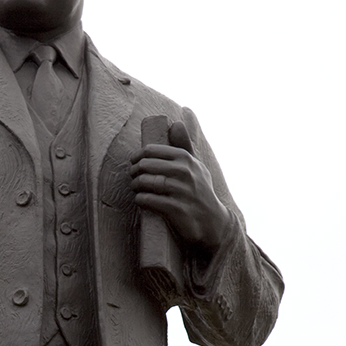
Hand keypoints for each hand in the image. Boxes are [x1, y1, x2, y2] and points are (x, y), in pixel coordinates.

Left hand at [130, 120, 231, 252]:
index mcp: (186, 158)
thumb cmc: (200, 191)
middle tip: (132, 177)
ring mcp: (180, 191)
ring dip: (135, 185)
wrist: (213, 222)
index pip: (151, 151)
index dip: (137, 156)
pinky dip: (140, 199)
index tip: (134, 163)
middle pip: (145, 165)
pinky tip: (140, 200)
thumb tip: (176, 123)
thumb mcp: (196, 166)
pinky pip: (148, 200)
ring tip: (135, 188)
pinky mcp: (176, 209)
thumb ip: (184, 144)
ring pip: (145, 182)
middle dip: (134, 171)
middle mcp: (184, 172)